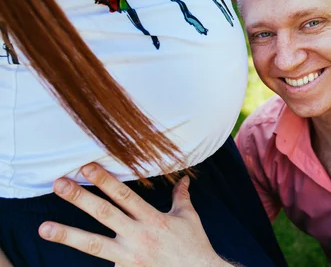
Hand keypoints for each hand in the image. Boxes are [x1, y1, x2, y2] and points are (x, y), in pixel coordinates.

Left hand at [38, 164, 232, 266]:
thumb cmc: (193, 245)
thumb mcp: (188, 218)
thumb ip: (181, 197)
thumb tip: (184, 179)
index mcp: (153, 219)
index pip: (124, 196)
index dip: (105, 180)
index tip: (86, 167)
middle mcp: (138, 236)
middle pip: (104, 214)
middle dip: (80, 198)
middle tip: (59, 184)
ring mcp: (130, 257)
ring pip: (93, 244)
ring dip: (67, 235)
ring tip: (43, 227)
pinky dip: (90, 263)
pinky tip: (64, 259)